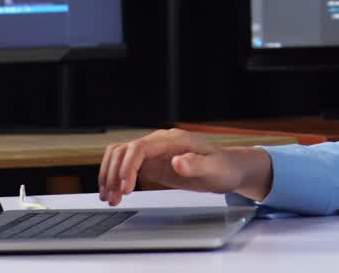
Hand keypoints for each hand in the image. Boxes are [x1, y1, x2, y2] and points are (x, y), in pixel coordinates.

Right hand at [97, 129, 273, 205]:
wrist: (229, 169)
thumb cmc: (224, 168)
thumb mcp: (215, 169)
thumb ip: (197, 164)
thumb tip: (178, 161)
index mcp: (173, 140)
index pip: (139, 147)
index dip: (128, 167)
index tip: (125, 188)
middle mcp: (160, 143)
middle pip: (123, 150)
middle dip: (113, 174)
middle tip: (113, 198)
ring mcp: (154, 152)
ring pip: (120, 156)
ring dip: (110, 175)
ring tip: (110, 198)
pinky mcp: (152, 163)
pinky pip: (126, 166)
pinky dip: (116, 178)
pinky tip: (115, 193)